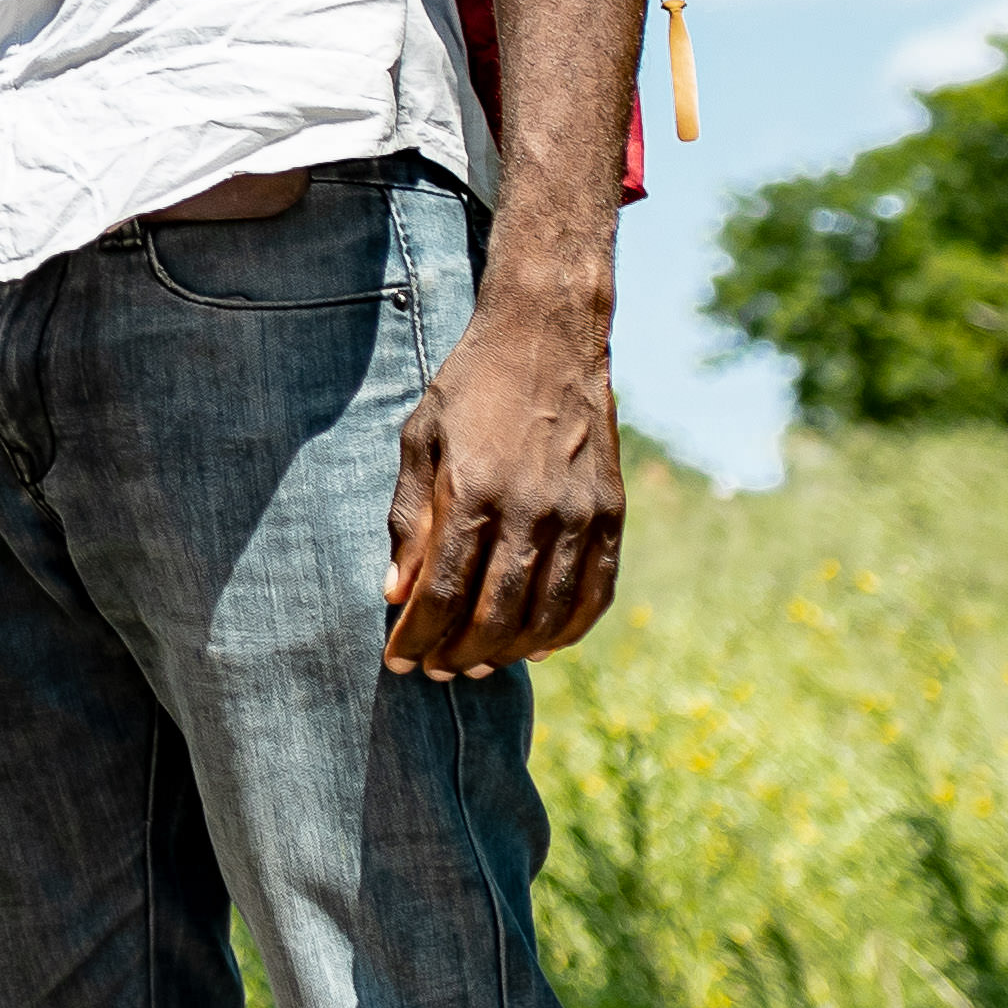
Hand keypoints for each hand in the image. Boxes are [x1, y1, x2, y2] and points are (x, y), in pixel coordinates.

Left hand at [386, 280, 625, 674]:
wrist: (546, 335)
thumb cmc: (469, 388)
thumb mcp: (420, 439)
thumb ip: (406, 518)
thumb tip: (396, 594)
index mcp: (472, 490)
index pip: (441, 593)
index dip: (416, 638)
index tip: (397, 662)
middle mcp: (530, 510)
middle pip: (493, 617)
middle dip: (456, 655)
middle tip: (434, 671)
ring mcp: (578, 516)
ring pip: (546, 617)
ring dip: (507, 654)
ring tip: (476, 665)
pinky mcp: (611, 515)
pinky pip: (595, 596)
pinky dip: (567, 633)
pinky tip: (538, 645)